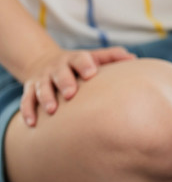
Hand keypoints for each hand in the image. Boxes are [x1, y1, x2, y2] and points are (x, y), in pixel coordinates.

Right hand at [20, 47, 135, 126]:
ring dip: (46, 98)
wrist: (44, 62)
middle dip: (64, 82)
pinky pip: (27, 100)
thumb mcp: (94, 57)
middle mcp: (57, 67)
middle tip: (70, 94)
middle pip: (59, 73)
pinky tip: (32, 124)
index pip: (80, 59)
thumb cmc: (80, 64)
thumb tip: (134, 59)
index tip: (91, 73)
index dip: (85, 65)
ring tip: (52, 110)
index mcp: (74, 59)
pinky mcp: (30, 89)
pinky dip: (28, 111)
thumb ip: (112, 57)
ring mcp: (42, 79)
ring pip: (42, 87)